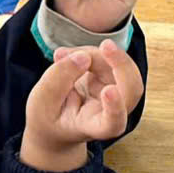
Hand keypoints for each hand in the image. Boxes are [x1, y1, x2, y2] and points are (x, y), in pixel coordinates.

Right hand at [20, 42, 142, 169]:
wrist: (54, 121)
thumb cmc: (48, 117)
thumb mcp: (41, 101)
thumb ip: (58, 79)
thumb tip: (84, 56)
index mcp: (94, 127)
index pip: (112, 122)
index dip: (115, 107)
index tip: (109, 91)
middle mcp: (112, 112)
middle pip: (131, 89)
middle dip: (122, 65)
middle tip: (105, 45)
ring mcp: (117, 96)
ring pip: (120, 69)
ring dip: (96, 55)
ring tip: (64, 55)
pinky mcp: (113, 80)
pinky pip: (110, 59)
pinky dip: (91, 52)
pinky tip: (68, 55)